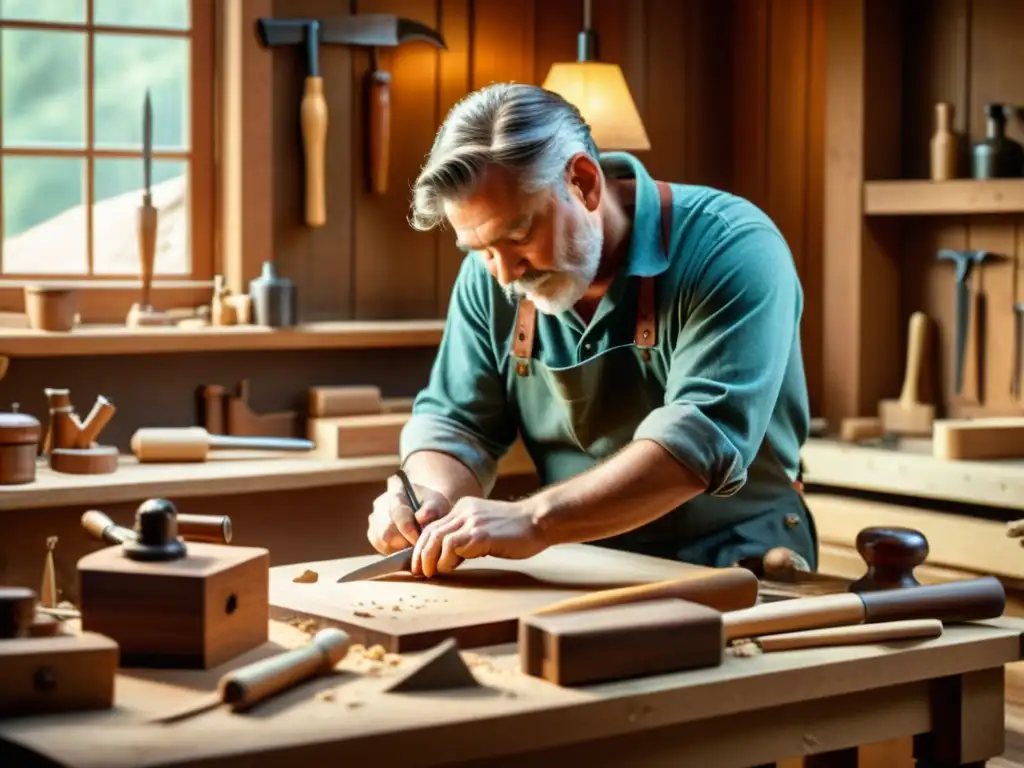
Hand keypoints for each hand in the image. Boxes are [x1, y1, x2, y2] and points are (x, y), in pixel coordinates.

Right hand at [367, 474, 450, 554]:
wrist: (424, 508)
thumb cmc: (432, 506)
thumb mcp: (438, 503)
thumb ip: (432, 509)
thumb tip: (421, 518)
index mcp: (396, 490)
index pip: (397, 513)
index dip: (408, 529)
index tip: (419, 539)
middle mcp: (381, 504)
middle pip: (386, 531)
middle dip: (404, 542)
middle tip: (418, 544)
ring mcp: (374, 519)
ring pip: (381, 542)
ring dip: (399, 548)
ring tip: (413, 543)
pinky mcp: (373, 534)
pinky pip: (380, 547)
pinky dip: (394, 550)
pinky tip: (405, 546)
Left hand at [411, 497, 547, 577]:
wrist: (539, 521)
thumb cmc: (517, 531)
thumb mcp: (486, 528)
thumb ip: (469, 536)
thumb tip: (449, 557)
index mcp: (465, 508)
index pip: (434, 526)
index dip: (422, 546)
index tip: (419, 563)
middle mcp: (465, 511)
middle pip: (430, 532)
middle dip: (420, 554)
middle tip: (419, 571)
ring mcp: (472, 521)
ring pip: (437, 538)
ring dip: (429, 559)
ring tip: (430, 573)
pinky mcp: (480, 533)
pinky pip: (452, 546)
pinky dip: (446, 559)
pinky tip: (450, 568)